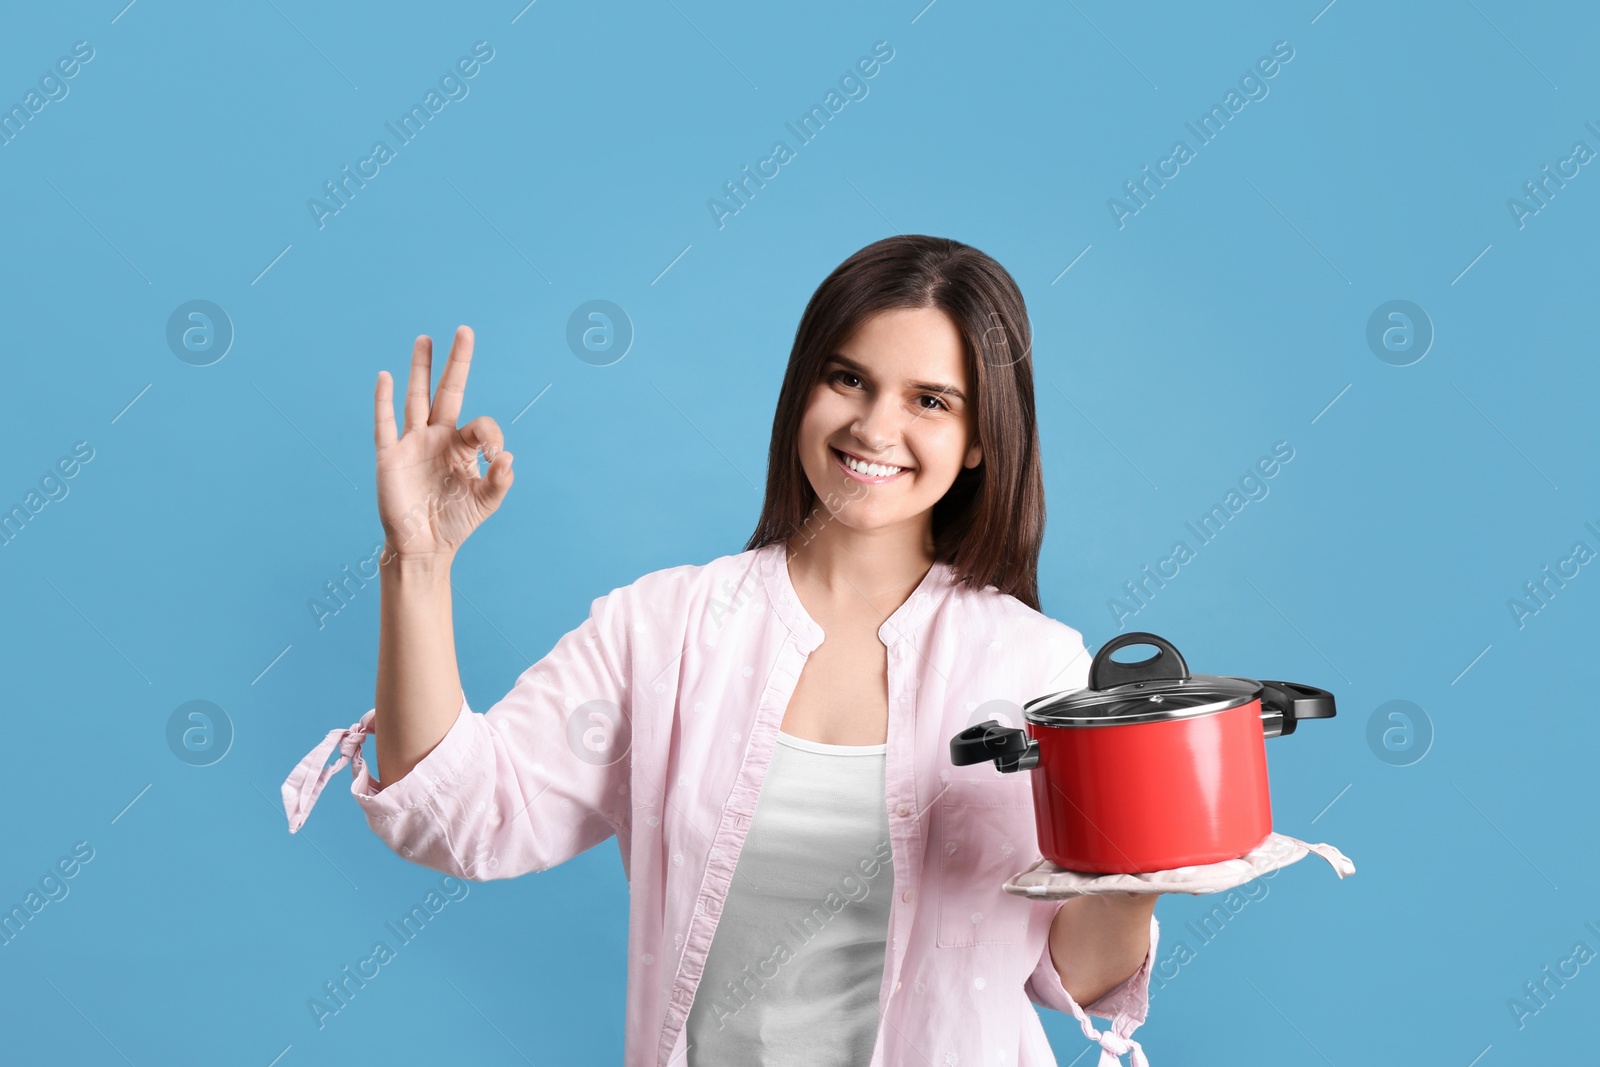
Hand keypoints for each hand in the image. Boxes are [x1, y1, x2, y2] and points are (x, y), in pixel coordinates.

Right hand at [374, 326, 513, 562]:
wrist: (424, 546)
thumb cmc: (455, 523)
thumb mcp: (487, 502)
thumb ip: (501, 480)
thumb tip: (508, 456)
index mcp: (463, 447)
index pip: (480, 424)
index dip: (492, 435)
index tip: (497, 456)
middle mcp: (438, 437)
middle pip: (447, 391)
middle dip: (455, 363)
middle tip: (464, 330)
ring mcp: (412, 443)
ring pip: (417, 398)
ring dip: (420, 369)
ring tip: (425, 339)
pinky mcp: (390, 456)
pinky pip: (385, 424)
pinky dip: (384, 401)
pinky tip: (386, 377)